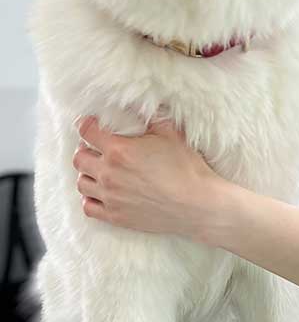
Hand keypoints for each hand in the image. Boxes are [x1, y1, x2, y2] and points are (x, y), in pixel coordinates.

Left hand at [73, 115, 216, 238]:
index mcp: (119, 150)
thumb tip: (140, 105)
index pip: (87, 132)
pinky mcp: (115, 216)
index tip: (91, 124)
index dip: (87, 124)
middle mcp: (108, 174)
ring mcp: (110, 197)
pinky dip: (91, 198)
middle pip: (78, 158)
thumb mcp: (171, 133)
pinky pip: (88, 207)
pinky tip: (101, 193)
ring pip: (81, 183)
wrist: (196, 204)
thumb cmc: (186, 168)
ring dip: (88, 173)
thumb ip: (151, 117)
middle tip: (96, 148)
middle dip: (85, 149)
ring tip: (100, 170)